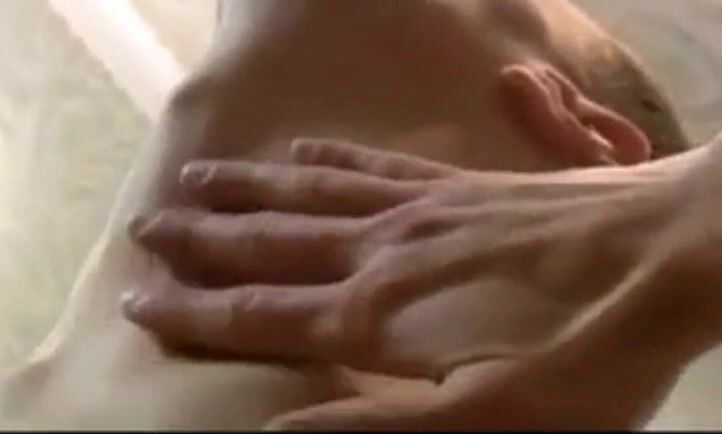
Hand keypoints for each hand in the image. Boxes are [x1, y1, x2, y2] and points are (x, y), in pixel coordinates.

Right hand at [122, 139, 684, 428]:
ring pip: (308, 197)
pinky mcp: (455, 186)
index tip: (139, 299)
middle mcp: (379, 254)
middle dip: (201, 240)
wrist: (666, 254)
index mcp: (377, 317)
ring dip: (246, 191)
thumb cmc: (585, 352)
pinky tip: (301, 149)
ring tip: (196, 179)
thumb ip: (379, 428)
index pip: (258, 315)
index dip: (193, 311)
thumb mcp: (490, 423)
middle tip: (144, 227)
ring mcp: (416, 211)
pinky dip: (326, 158)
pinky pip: (371, 167)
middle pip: (268, 244)